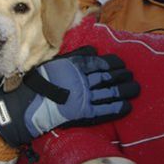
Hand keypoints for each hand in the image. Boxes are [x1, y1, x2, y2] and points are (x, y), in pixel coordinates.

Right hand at [0, 47, 139, 146]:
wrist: (28, 105)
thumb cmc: (39, 83)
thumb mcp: (56, 63)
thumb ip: (76, 56)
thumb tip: (94, 50)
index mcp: (75, 67)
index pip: (100, 63)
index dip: (114, 64)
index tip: (122, 64)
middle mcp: (83, 80)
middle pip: (108, 77)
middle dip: (122, 76)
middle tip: (132, 76)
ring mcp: (85, 97)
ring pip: (110, 92)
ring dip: (125, 90)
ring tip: (135, 89)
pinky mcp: (84, 113)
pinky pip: (105, 110)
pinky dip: (117, 108)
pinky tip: (127, 106)